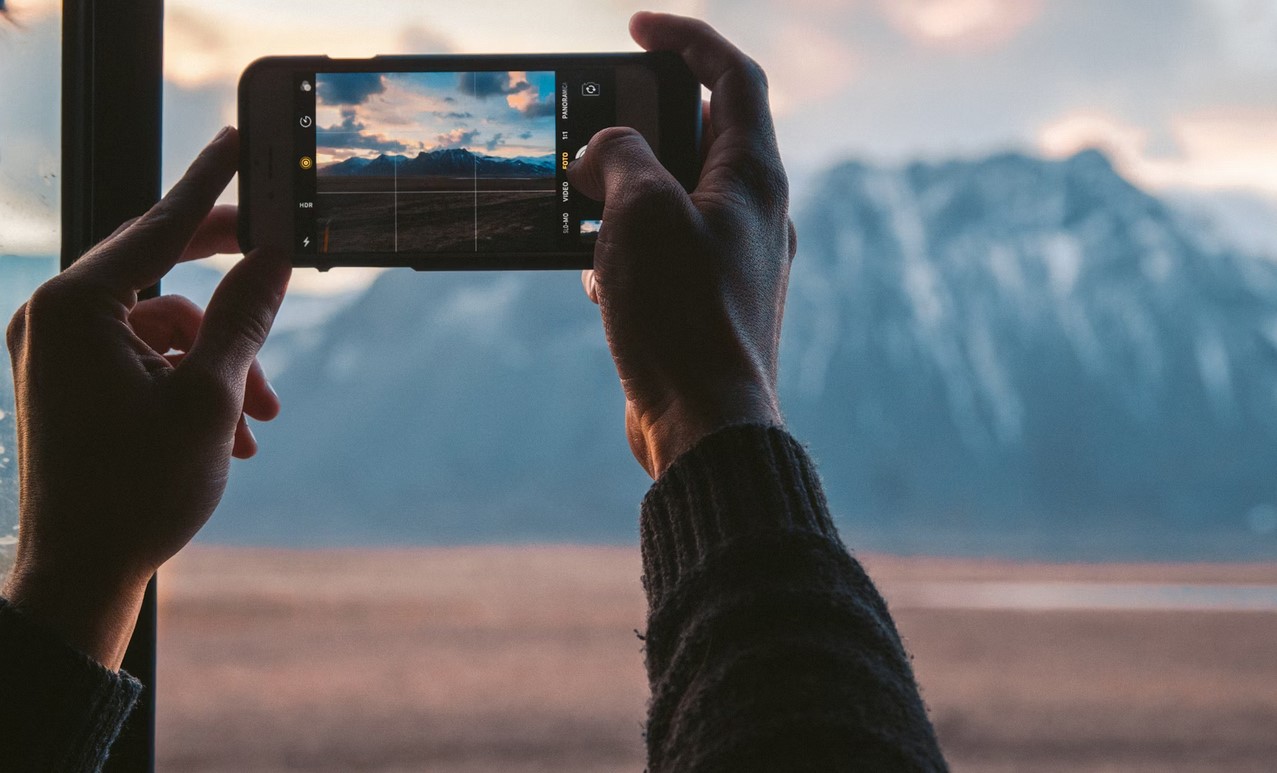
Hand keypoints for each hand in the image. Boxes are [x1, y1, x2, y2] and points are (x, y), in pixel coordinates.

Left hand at [1, 127, 290, 669]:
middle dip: (232, 303)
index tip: (240, 142)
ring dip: (223, 366)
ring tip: (260, 422)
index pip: (157, 226)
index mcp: (75, 308)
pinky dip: (195, 387)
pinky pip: (148, 360)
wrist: (80, 573)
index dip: (210, 186)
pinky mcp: (72, 384)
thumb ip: (246, 317)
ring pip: (167, 329)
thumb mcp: (210, 397)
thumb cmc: (137, 489)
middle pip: (162, 273)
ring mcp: (60, 353)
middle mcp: (56, 319)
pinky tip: (232, 439)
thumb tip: (274, 257)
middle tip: (281, 271)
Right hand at [568, 12, 796, 477]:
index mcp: (754, 178)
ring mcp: (734, 262)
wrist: (706, 426)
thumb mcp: (640, 213)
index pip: (732, 76)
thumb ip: (621, 157)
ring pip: (676, 198)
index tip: (635, 28)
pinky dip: (629, 248)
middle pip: (702, 135)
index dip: (686, 38)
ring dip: (626, 192)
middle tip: (593, 128)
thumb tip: (605, 153)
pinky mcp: (708, 304)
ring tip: (583, 205)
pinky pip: (666, 253)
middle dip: (641, 125)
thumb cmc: (683, 317)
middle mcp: (755, 214)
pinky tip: (597, 276)